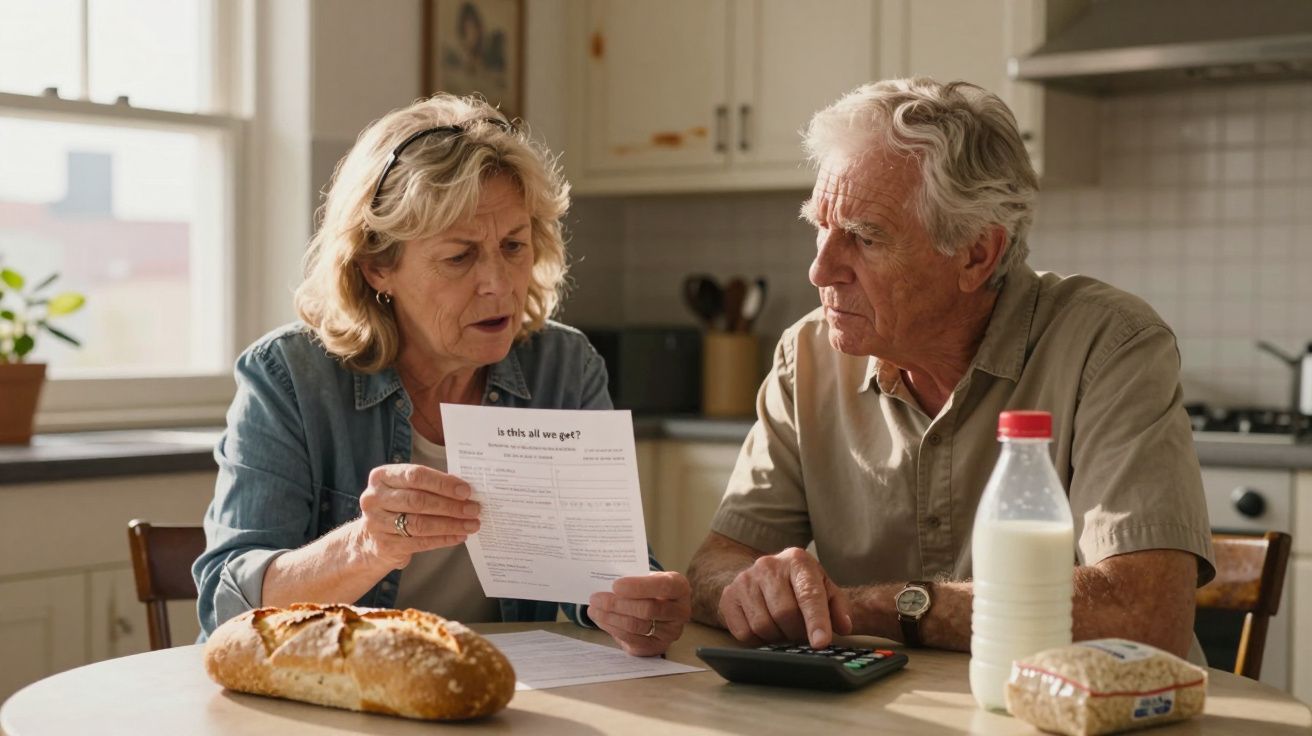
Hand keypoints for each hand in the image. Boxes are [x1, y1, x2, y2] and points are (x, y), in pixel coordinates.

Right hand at [354, 464, 480, 569]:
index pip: (415, 475)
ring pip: (420, 523)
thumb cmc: (397, 506)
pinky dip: (443, 539)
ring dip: (450, 524)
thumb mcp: (405, 489)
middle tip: (473, 509)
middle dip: (450, 505)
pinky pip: (420, 542)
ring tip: (471, 524)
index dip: (442, 483)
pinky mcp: (384, 545)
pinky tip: (459, 536)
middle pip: (418, 500)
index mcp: (382, 477)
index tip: (466, 490)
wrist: (370, 538)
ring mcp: (376, 523)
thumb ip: (429, 486)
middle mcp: (374, 498)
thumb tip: (465, 490)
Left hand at [588, 572, 690, 656]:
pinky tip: (601, 619)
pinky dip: (612, 629)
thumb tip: (605, 582)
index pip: (662, 587)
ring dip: (610, 618)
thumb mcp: (648, 576)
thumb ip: (633, 578)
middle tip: (596, 598)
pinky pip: (631, 640)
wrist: (659, 605)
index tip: (615, 585)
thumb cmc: (649, 587)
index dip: (638, 587)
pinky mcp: (656, 647)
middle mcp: (680, 612)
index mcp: (680, 588)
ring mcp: (670, 633)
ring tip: (594, 608)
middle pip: (647, 610)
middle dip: (617, 604)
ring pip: (636, 626)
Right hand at [719, 547, 851, 648]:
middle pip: (785, 613)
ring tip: (784, 630)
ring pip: (763, 625)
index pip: (809, 594)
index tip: (820, 643)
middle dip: (797, 633)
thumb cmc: (797, 585)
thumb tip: (843, 627)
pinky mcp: (729, 596)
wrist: (761, 575)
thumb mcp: (824, 589)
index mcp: (797, 560)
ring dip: (777, 637)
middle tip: (802, 636)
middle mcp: (768, 565)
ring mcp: (745, 579)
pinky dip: (758, 640)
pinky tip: (766, 630)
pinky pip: (743, 632)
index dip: (816, 621)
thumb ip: (838, 607)